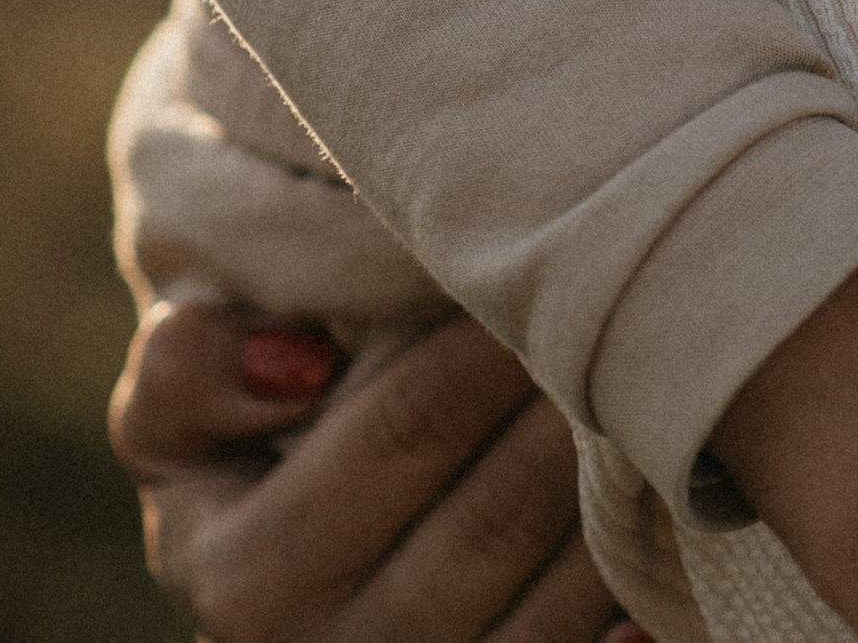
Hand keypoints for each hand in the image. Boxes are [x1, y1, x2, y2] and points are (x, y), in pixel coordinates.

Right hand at [111, 299, 635, 641]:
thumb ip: (192, 367)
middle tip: (644, 295)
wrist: (284, 579)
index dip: (487, 335)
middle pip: (499, 511)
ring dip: (624, 484)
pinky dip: (636, 611)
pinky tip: (672, 534)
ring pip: (562, 590)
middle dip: (576, 394)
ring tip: (676, 380)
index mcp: (239, 577)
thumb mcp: (181, 405)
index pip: (403, 428)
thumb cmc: (250, 447)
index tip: (545, 250)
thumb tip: (299, 367)